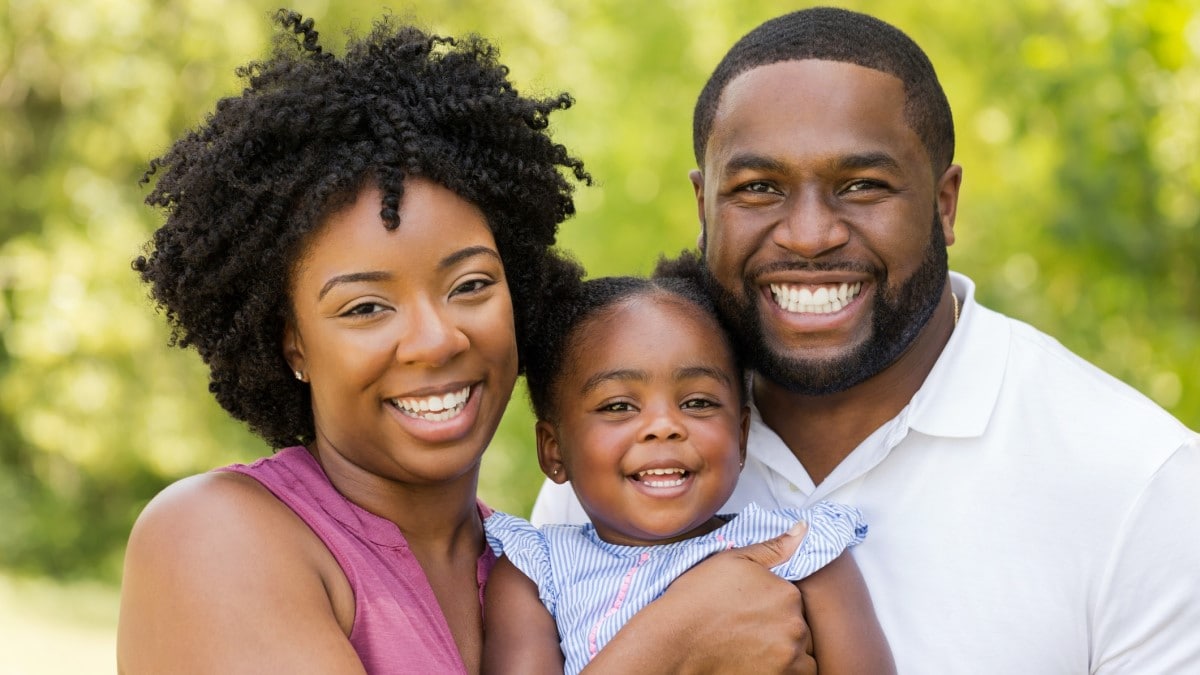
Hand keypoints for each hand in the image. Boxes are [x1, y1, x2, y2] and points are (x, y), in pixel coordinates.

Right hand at [669, 521, 814, 673]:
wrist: (675, 640)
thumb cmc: (697, 599)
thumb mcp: (733, 560)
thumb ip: (774, 547)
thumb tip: (804, 528)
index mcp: (788, 593)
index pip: (795, 601)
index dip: (773, 606)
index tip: (751, 610)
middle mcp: (794, 626)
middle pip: (799, 629)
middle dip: (781, 629)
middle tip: (747, 628)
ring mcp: (788, 656)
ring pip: (800, 654)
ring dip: (784, 651)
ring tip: (751, 646)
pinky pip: (798, 674)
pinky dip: (782, 669)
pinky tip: (756, 661)